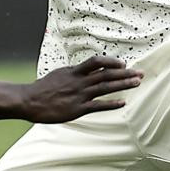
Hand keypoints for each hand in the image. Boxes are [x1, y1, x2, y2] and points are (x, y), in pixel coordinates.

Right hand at [21, 56, 142, 122]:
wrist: (28, 101)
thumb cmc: (42, 88)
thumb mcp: (59, 74)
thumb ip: (75, 73)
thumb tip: (87, 70)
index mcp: (74, 71)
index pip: (97, 61)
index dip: (111, 61)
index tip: (123, 64)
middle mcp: (79, 81)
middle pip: (106, 74)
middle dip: (125, 73)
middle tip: (140, 73)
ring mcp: (79, 95)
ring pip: (105, 87)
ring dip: (123, 85)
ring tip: (137, 83)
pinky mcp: (77, 109)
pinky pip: (98, 105)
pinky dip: (111, 104)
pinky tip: (123, 102)